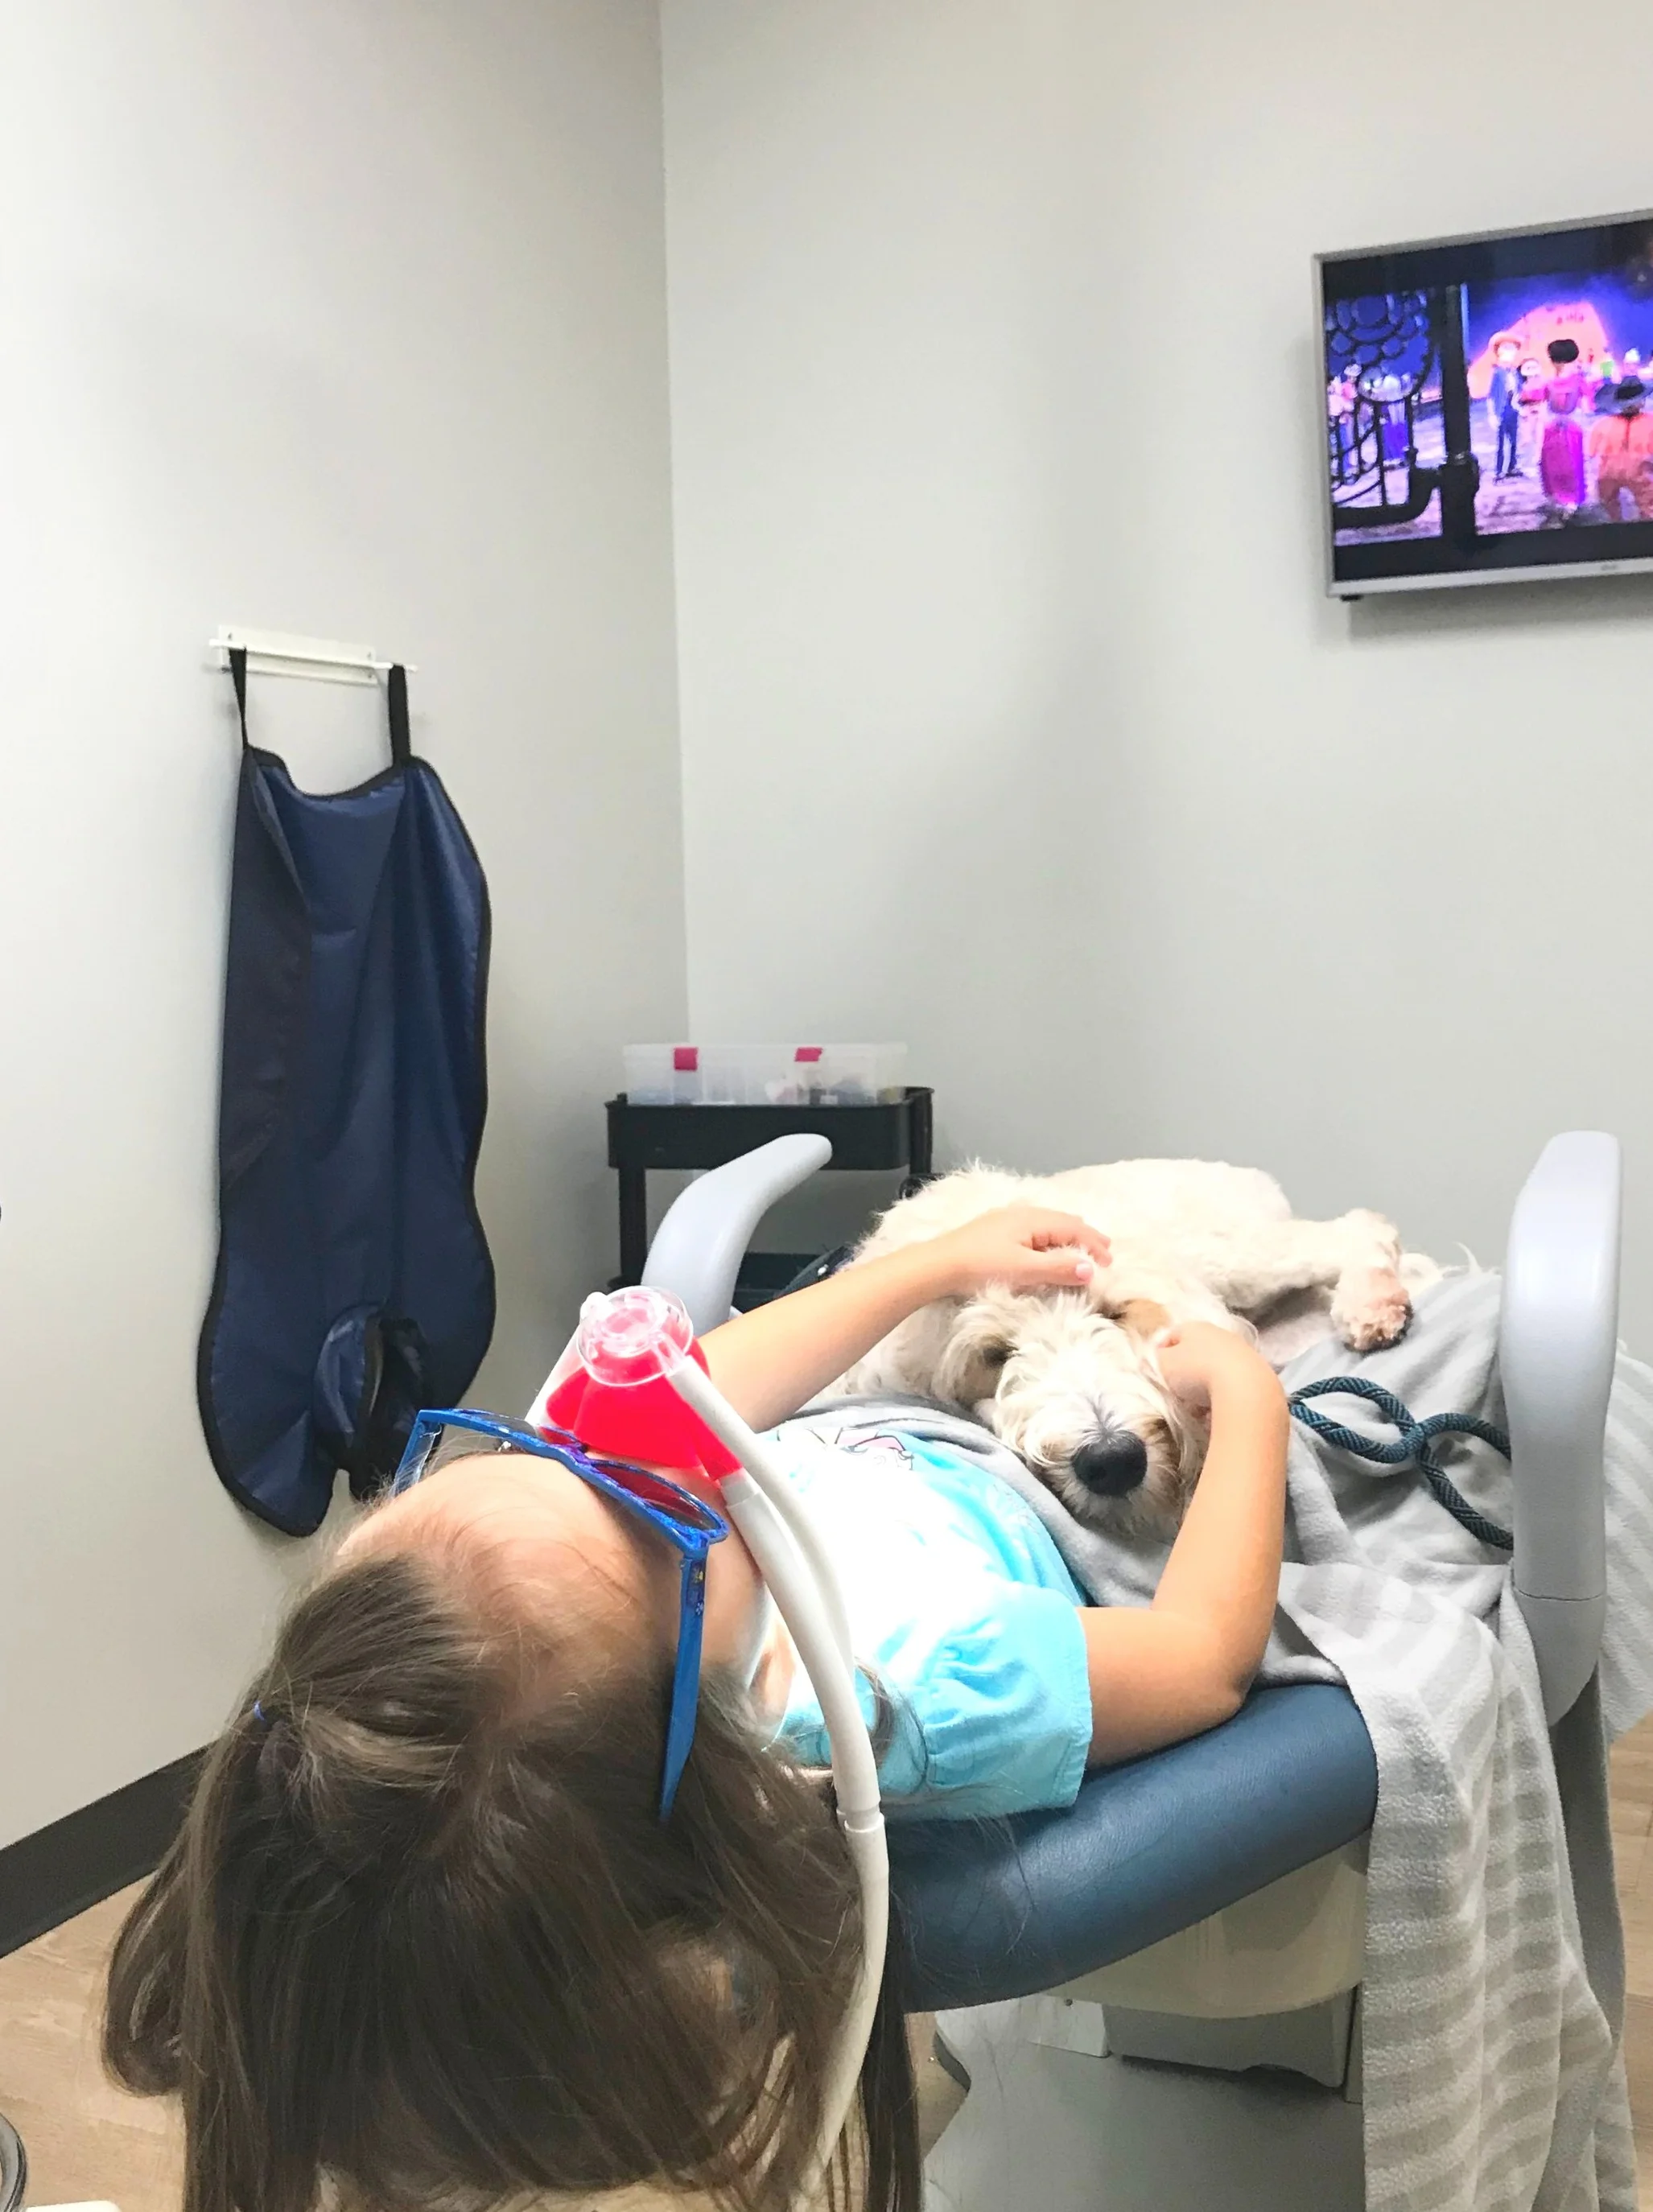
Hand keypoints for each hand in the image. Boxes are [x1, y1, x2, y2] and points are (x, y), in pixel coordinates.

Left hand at [926, 1206, 1111, 1297]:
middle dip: (1085, 1236)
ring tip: (1081, 1246)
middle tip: (1104, 1249)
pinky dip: (1050, 1238)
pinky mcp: (993, 1232)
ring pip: (1047, 1225)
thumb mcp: (1024, 1270)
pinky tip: (1045, 1246)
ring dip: (1067, 1236)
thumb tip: (1091, 1268)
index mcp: (1032, 1219)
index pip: (1073, 1228)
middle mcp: (1021, 1214)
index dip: (1094, 1244)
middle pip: (1062, 1222)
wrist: (937, 1265)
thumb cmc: (981, 1266)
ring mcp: (1005, 1221)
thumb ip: (1058, 1269)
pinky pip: (1033, 1230)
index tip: (1109, 1262)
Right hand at [1154, 1321, 1280, 1416]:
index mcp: (1195, 1327)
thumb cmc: (1197, 1373)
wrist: (1246, 1390)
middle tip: (1177, 1391)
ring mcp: (1243, 1352)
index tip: (1156, 1371)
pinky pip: (1234, 1383)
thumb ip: (1155, 1361)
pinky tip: (1219, 1409)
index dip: (1161, 1352)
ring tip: (1198, 1406)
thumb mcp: (1163, 1366)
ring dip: (1206, 1384)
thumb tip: (1156, 1360)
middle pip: (1196, 1351)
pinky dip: (1224, 1394)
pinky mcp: (1259, 1373)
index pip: (1172, 1334)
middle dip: (1186, 1371)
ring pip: (1216, 1367)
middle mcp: (1221, 1334)